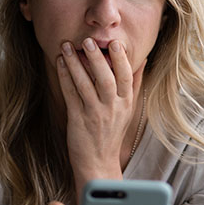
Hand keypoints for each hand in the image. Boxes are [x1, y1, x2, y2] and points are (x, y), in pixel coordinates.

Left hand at [56, 38, 144, 188]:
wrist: (98, 163)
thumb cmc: (112, 132)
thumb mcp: (128, 109)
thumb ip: (134, 84)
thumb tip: (143, 59)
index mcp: (126, 103)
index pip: (126, 77)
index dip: (121, 59)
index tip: (115, 42)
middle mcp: (113, 108)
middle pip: (106, 79)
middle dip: (97, 58)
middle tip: (88, 40)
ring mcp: (95, 114)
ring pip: (85, 84)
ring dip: (75, 63)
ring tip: (67, 46)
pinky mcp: (78, 120)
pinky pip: (71, 95)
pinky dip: (65, 77)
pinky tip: (60, 63)